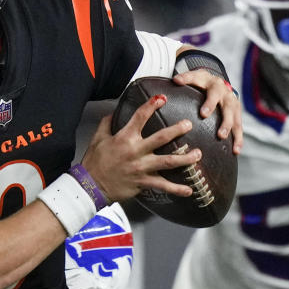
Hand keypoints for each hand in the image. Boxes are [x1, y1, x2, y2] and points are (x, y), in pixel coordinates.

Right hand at [81, 94, 200, 201]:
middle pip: (161, 138)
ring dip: (185, 158)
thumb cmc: (94, 162)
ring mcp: (141, 168)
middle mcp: (135, 151)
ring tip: (198, 154)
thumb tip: (113, 112)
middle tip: (188, 124)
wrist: (90, 186)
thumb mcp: (98, 139)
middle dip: (177, 130)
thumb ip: (107, 124)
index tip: (162, 98)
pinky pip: (163, 186)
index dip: (151, 105)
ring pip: (167, 162)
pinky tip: (189, 189)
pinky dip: (177, 189)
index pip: (140, 117)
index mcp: (125, 138)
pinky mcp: (143, 182)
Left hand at [173, 69, 242, 153]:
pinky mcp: (237, 114)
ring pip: (236, 119)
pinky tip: (236, 150)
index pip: (213, 93)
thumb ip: (186, 78)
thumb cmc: (202, 82)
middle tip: (220, 134)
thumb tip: (175, 80)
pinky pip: (239, 127)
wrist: (216, 82)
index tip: (203, 114)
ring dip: (232, 132)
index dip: (210, 103)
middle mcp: (227, 95)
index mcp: (215, 86)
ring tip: (228, 145)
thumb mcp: (195, 77)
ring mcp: (233, 104)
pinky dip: (238, 139)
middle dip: (225, 122)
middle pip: (228, 108)